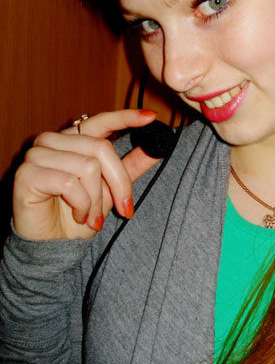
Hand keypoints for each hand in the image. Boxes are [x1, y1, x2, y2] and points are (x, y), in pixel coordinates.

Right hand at [12, 110, 158, 240]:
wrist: (52, 246)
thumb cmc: (78, 214)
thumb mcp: (111, 190)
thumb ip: (130, 166)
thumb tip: (158, 147)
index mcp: (73, 139)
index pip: (101, 120)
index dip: (126, 117)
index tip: (150, 116)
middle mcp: (53, 140)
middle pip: (101, 148)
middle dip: (120, 183)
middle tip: (125, 209)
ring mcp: (37, 155)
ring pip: (88, 167)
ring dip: (97, 200)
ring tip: (91, 216)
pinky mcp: (27, 174)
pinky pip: (69, 183)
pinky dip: (81, 204)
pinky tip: (77, 215)